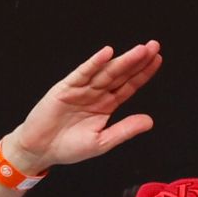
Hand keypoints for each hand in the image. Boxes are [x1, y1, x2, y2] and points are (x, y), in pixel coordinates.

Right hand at [7, 44, 161, 173]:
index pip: (129, 85)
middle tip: (153, 46)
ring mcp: (82, 89)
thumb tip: (150, 121)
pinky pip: (83, 73)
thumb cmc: (68, 147)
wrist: (40, 150)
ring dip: (122, 60)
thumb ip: (125, 130)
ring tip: (139, 50)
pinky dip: (94, 63)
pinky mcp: (66, 88)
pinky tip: (107, 54)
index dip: (143, 73)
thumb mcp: (102, 142)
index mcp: (107, 105)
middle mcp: (97, 94)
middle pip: (121, 74)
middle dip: (137, 60)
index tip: (157, 59)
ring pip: (106, 71)